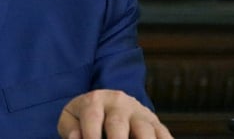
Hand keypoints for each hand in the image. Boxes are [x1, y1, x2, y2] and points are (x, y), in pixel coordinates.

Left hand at [57, 89, 172, 138]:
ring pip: (145, 129)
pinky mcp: (156, 124)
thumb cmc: (87, 116)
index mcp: (95, 100)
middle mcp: (119, 103)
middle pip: (118, 124)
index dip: (91, 135)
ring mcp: (140, 113)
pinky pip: (163, 134)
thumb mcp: (71, 117)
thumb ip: (70, 128)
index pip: (92, 117)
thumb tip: (76, 138)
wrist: (112, 103)